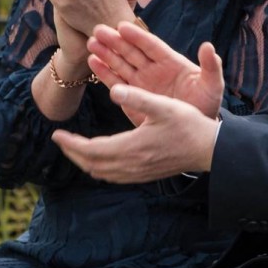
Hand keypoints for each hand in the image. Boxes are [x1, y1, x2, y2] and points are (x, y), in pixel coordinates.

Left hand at [52, 84, 216, 180]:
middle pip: (91, 164)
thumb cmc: (190, 125)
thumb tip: (114, 90)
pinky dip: (100, 169)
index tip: (57, 134)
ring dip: (85, 162)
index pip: (91, 149)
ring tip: (77, 149)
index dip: (70, 143)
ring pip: (101, 173)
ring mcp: (138, 172)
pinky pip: (114, 176)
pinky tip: (102, 161)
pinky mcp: (145, 175)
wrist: (210, 150)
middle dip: (73, 153)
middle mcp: (131, 164)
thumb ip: (138, 97)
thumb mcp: (165, 106)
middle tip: (61, 140)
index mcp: (131, 147)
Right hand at [87, 22, 223, 118]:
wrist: (195, 131)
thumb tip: (208, 46)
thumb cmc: (207, 104)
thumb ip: (211, 66)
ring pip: (121, 64)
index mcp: (172, 62)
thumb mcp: (212, 85)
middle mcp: (154, 69)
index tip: (122, 26)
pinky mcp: (132, 97)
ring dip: (107, 53)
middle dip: (116, 41)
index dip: (138, 36)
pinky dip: (104, 72)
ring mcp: (142, 82)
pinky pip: (116, 82)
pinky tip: (92, 61)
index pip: (152, 46)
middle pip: (132, 52)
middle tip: (99, 29)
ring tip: (91, 43)